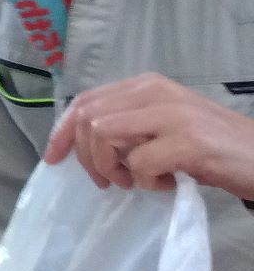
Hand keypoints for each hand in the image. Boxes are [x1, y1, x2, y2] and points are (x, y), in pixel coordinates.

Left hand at [45, 74, 253, 197]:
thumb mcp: (166, 127)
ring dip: (111, 166)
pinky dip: (146, 182)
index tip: (54, 159)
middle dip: (86, 156)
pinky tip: (168, 184)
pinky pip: (140, 163)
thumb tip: (85, 144)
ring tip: (137, 181)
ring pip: (104, 133)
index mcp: (146, 85)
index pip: (86, 100)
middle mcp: (155, 92)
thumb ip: (130, 126)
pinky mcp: (189, 142)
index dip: (63, 131)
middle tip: (110, 180)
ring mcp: (172, 114)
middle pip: (88, 117)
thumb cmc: (215, 147)